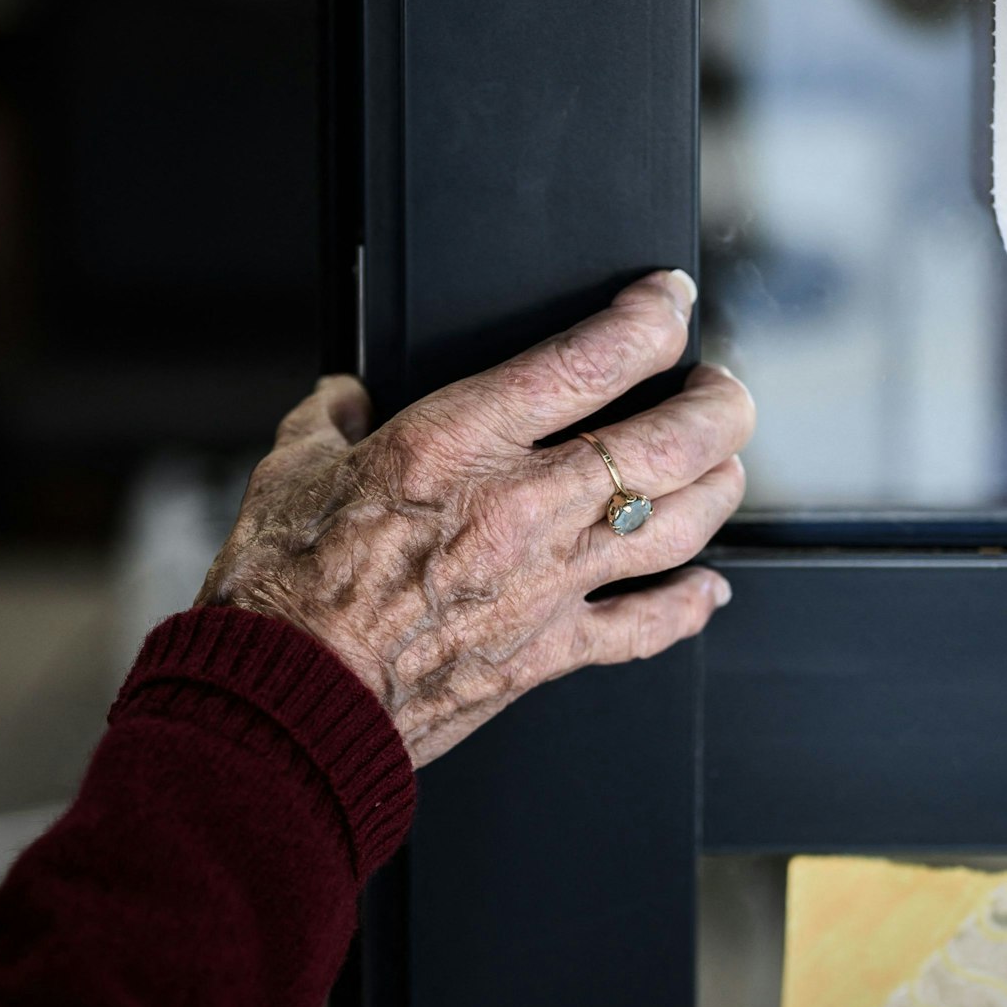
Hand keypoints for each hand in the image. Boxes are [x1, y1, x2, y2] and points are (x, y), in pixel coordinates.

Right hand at [196, 270, 752, 765]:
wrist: (285, 704)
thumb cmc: (282, 594)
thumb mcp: (291, 471)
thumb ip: (330, 420)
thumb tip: (346, 399)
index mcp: (458, 444)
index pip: (592, 360)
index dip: (653, 319)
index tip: (670, 302)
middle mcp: (522, 508)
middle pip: (672, 442)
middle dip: (720, 406)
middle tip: (724, 390)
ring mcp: (548, 584)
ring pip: (682, 525)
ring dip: (720, 487)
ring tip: (724, 465)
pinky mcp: (549, 653)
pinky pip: (649, 627)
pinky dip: (689, 606)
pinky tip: (708, 589)